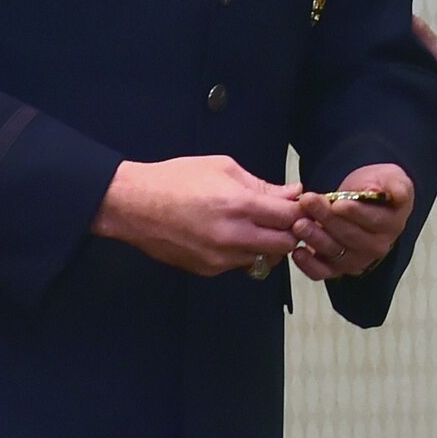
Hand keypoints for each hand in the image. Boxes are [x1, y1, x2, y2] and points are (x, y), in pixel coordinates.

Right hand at [91, 155, 303, 276]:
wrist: (133, 205)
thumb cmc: (178, 178)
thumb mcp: (223, 168)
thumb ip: (262, 185)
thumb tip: (293, 193)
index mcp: (240, 205)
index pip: (290, 218)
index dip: (302, 212)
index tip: (302, 206)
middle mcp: (233, 236)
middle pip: (284, 245)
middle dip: (290, 232)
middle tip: (284, 219)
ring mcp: (220, 258)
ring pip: (264, 259)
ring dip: (268, 245)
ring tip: (256, 226)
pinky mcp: (207, 270)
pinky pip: (239, 265)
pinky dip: (244, 253)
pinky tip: (231, 236)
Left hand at [289, 164, 415, 280]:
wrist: (363, 199)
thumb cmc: (377, 187)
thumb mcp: (391, 178)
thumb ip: (396, 186)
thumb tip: (397, 194)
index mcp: (392, 224)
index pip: (373, 220)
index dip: (355, 212)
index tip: (338, 204)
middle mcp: (377, 246)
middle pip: (350, 235)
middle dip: (327, 218)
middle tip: (309, 203)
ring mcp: (357, 259)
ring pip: (335, 252)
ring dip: (315, 238)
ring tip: (299, 223)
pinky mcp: (338, 267)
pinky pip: (323, 271)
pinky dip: (309, 265)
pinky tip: (298, 252)